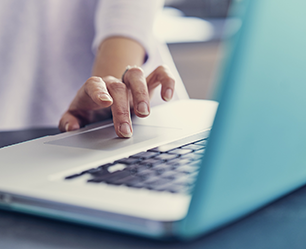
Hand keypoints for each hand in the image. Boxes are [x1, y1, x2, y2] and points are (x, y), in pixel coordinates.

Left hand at [58, 65, 174, 137]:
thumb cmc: (90, 108)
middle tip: (125, 130)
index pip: (94, 84)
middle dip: (122, 109)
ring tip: (144, 113)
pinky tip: (167, 97)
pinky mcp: (147, 83)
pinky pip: (160, 74)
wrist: (105, 97)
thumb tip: (71, 127)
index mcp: (93, 89)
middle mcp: (113, 83)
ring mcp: (130, 82)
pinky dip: (166, 81)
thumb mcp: (76, 116)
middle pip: (118, 87)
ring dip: (142, 93)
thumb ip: (68, 121)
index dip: (99, 92)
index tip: (105, 102)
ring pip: (137, 75)